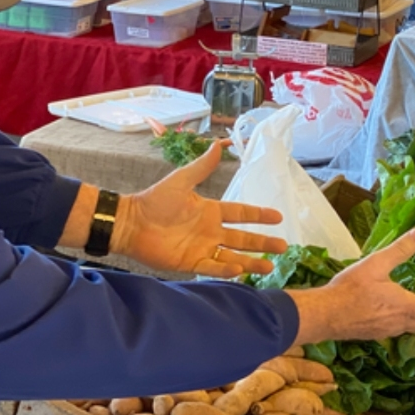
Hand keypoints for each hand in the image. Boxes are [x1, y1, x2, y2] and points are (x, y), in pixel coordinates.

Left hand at [112, 139, 287, 277]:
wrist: (130, 222)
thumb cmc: (154, 200)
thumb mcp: (182, 180)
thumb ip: (202, 167)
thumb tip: (218, 144)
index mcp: (211, 211)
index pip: (241, 214)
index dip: (260, 215)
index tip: (278, 217)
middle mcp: (211, 231)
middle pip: (243, 238)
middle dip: (263, 243)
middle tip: (284, 247)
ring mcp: (202, 248)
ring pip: (233, 256)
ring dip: (251, 262)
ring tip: (269, 267)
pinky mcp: (190, 263)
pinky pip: (212, 267)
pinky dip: (226, 270)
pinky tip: (239, 270)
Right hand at [287, 229, 414, 345]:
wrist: (325, 315)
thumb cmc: (351, 288)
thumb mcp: (376, 264)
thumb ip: (400, 250)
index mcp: (404, 305)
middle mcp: (398, 322)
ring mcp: (385, 331)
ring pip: (408, 329)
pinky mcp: (372, 335)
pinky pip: (394, 332)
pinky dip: (401, 325)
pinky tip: (393, 318)